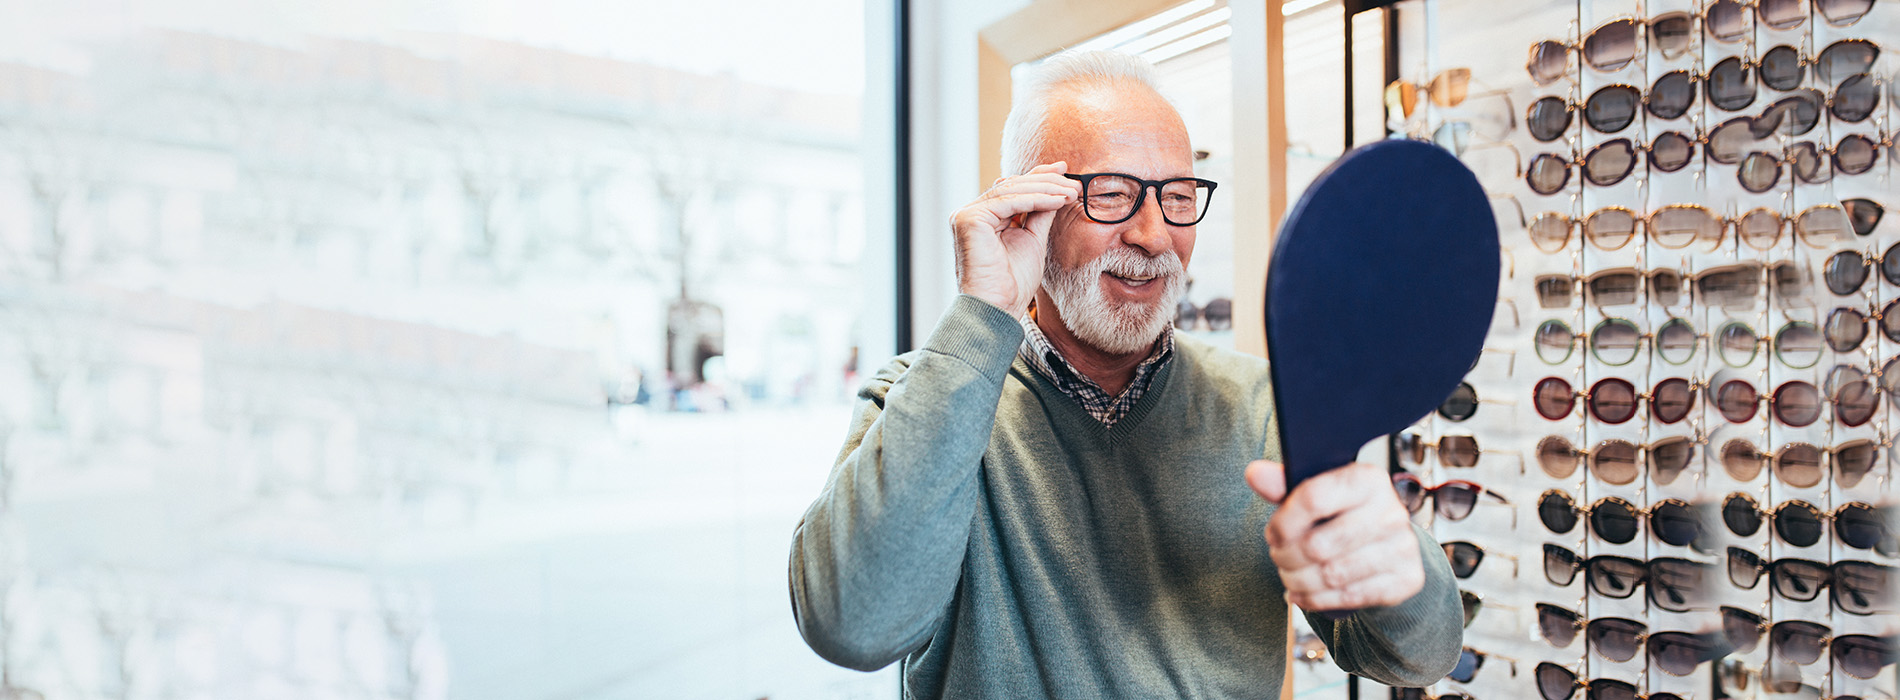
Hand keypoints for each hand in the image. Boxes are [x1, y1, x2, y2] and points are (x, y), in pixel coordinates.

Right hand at [948, 162, 1081, 316]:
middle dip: (1046, 181)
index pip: (1012, 190)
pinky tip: (1058, 201)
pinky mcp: (969, 219)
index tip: (1065, 171)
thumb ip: (1039, 215)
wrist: (997, 309)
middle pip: (1012, 186)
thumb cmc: (1012, 284)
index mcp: (982, 219)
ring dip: (1046, 189)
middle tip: (1074, 181)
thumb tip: (1057, 190)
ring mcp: (966, 215)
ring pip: (1011, 190)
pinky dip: (1036, 199)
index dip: (1039, 178)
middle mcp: (970, 214)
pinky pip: (1009, 202)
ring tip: (1072, 192)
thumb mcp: (1032, 241)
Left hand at [1245, 460, 1424, 610]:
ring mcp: (1403, 547)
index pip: (1313, 499)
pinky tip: (1303, 594)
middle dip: (1286, 557)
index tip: (1273, 535)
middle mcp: (1391, 511)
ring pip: (1331, 575)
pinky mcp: (1406, 579)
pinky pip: (1349, 597)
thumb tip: (1255, 473)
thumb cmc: (1342, 516)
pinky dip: (1317, 600)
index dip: (1283, 523)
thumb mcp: (1315, 495)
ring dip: (1298, 580)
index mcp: (1368, 479)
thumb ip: (1284, 485)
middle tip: (1279, 558)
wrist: (1387, 547)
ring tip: (1289, 576)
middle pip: (1317, 545)